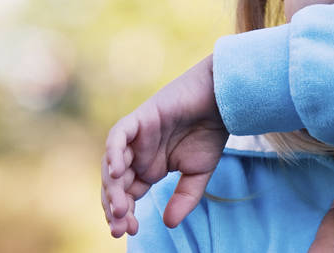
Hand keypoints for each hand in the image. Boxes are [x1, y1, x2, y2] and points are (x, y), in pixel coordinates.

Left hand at [102, 55, 228, 237]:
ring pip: (112, 164)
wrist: (221, 102)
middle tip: (120, 228)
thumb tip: (168, 224)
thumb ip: (183, 199)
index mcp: (148, 168)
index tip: (131, 231)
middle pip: (115, 184)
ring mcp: (136, 137)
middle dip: (115, 207)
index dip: (125, 214)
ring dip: (113, 188)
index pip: (127, 195)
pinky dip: (114, 153)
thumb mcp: (198, 175)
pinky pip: (118, 137)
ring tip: (120, 209)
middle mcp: (137, 154)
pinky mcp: (139, 119)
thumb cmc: (210, 133)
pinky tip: (117, 173)